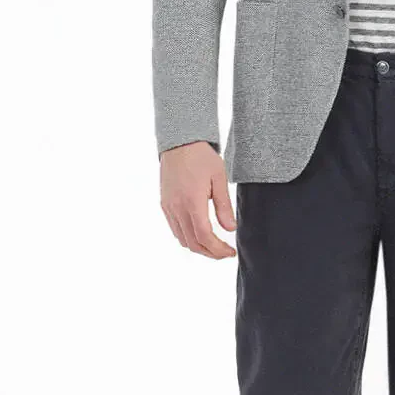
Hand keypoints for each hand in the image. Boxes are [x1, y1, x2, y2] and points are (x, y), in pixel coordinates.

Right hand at [160, 141, 236, 258]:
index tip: (230, 252)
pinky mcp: (165, 204)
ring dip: (198, 247)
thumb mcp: (219, 178)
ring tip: (214, 246)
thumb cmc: (201, 156)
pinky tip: (200, 234)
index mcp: (192, 202)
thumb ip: (224, 206)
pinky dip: (188, 237)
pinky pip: (175, 229)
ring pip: (182, 239)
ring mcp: (168, 207)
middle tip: (225, 253)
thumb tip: (230, 229)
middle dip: (210, 253)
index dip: (218, 250)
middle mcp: (177, 208)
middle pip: (192, 243)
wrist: (179, 142)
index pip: (205, 237)